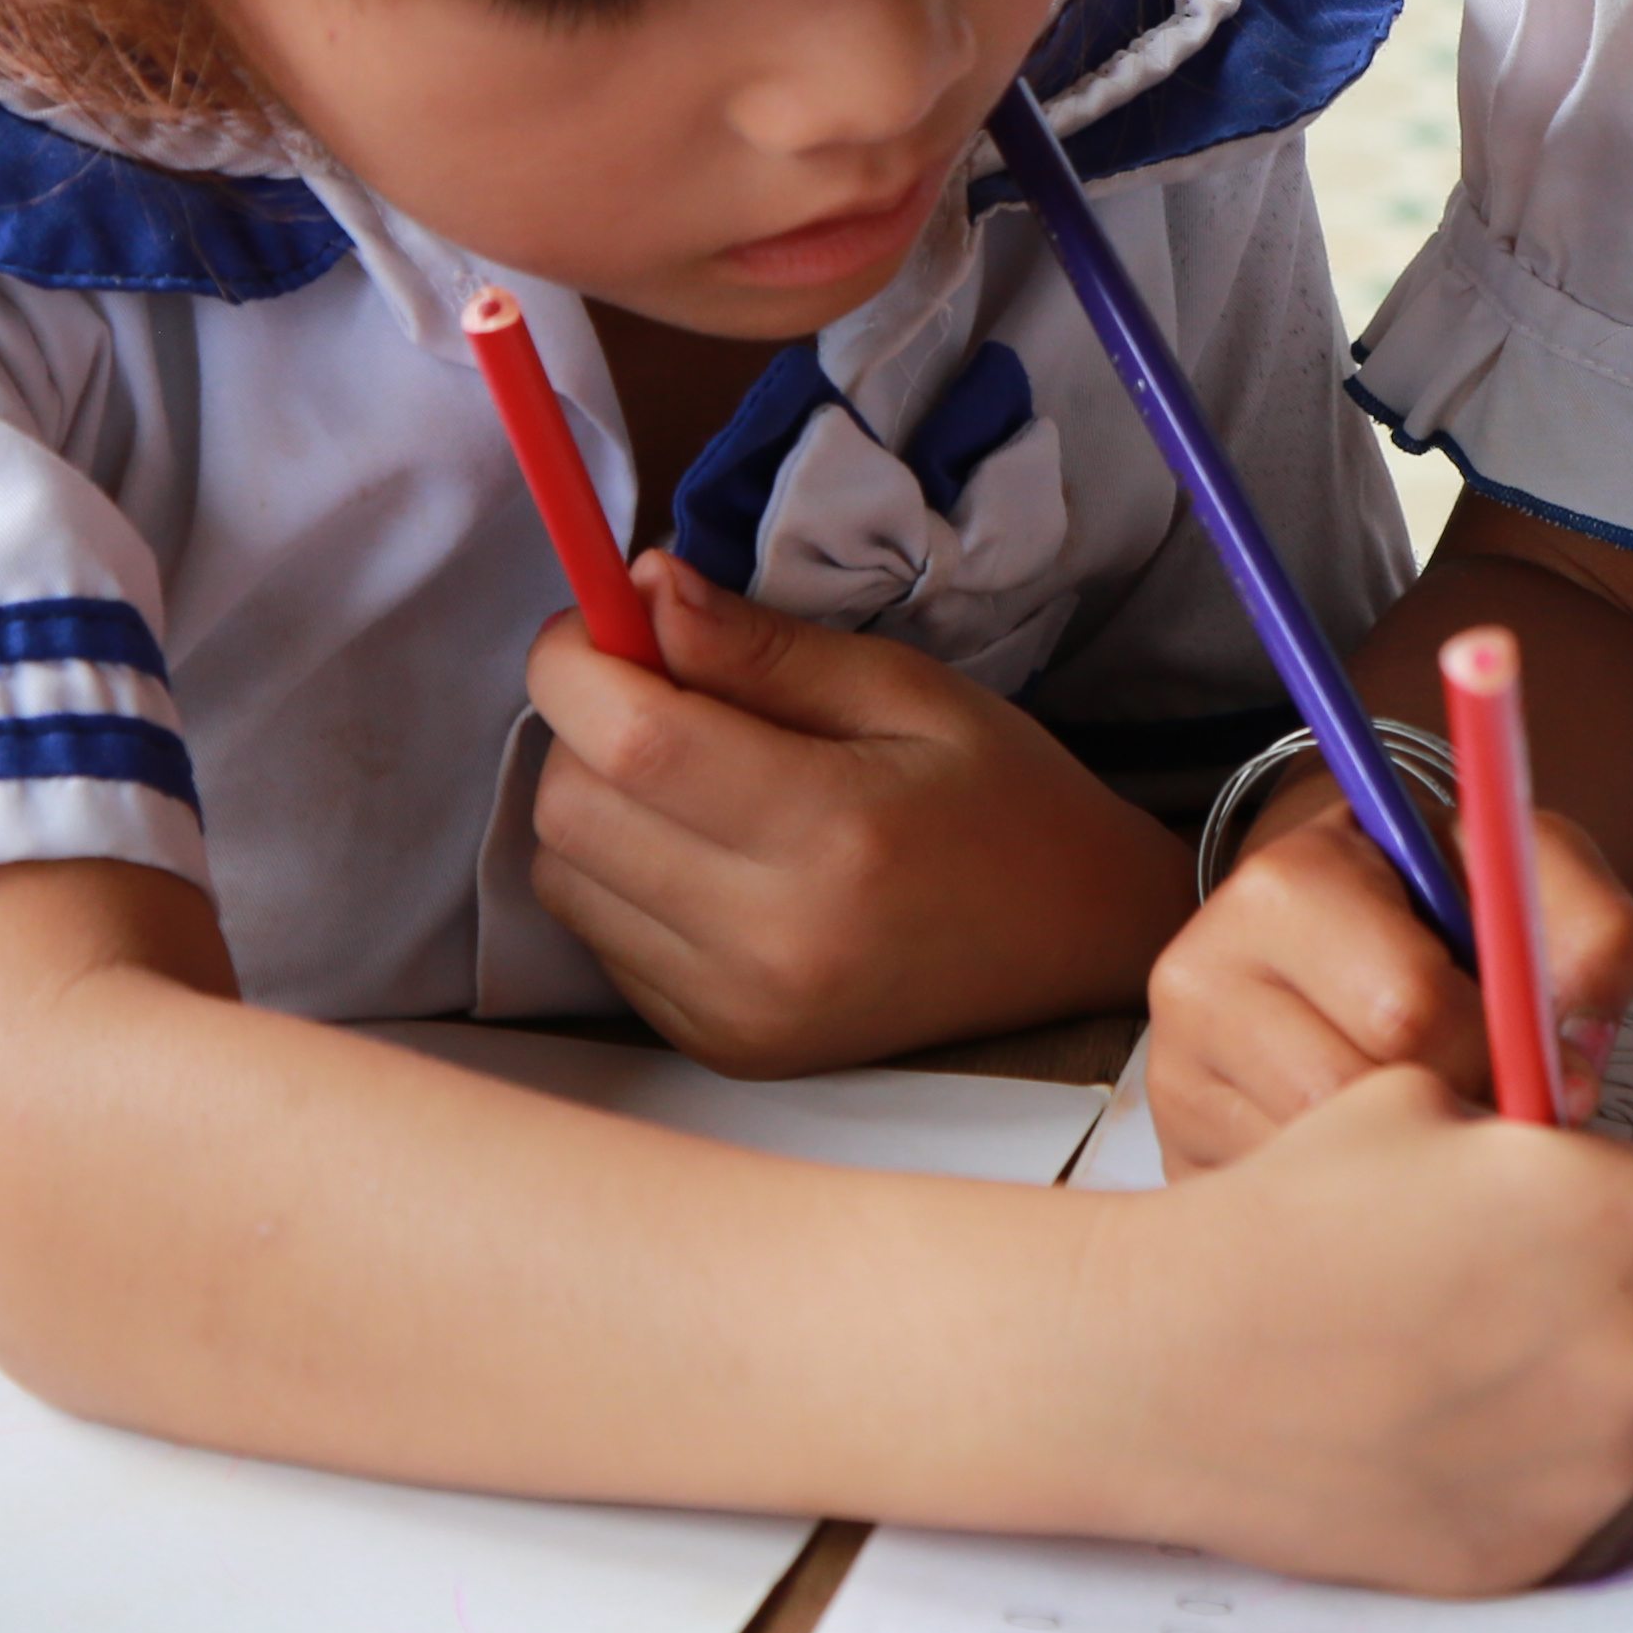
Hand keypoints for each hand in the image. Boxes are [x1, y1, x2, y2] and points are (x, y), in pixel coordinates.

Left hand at [525, 559, 1186, 1074]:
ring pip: (560, 875)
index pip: (630, 739)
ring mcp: (739, 1010)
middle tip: (658, 689)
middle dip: (584, 724)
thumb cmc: (1000, 794)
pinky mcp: (718, 1046)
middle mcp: (773, 942)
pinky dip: (620, 877)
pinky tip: (704, 853)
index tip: (601, 617)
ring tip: (688, 777)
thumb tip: (643, 585)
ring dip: (595, 803)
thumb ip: (762, 645)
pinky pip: (598, 938)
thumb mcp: (904, 686)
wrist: (1072, 942)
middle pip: (571, 808)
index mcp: (835, 833)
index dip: (577, 660)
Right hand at [1091, 1060, 1632, 1589]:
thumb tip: (1568, 1174)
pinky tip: (1412, 1435)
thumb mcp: (1422, 1107)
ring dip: (1555, 1397)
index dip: (1629, 1229)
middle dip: (1596, 1313)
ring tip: (1430, 1371)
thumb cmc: (1292, 1219)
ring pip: (1612, 1420)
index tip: (1566, 1237)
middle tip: (1483, 1303)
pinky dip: (1506, 1473)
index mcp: (1630, 1216)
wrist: (1180, 1362)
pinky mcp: (1538, 1550)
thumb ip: (1533, 1146)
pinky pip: (1554, 1498)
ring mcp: (1595, 1465)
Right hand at [1141, 788, 1632, 1170]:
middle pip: (1357, 1098)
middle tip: (1492, 1102)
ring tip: (1441, 1126)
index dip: (1497, 1050)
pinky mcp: (1175, 1152)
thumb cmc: (1449, 911)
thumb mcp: (1528, 881)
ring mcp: (1178, 1070)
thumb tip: (1573, 1065)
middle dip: (1451, 1113)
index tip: (1541, 1061)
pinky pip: (1289, 1220)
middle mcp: (1204, 970)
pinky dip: (1360, 1210)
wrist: (1343, 936)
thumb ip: (1593, 929)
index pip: (1408, 1007)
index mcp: (1289, 882)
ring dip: (1409, 1171)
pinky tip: (1386, 1166)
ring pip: (1322, 1173)